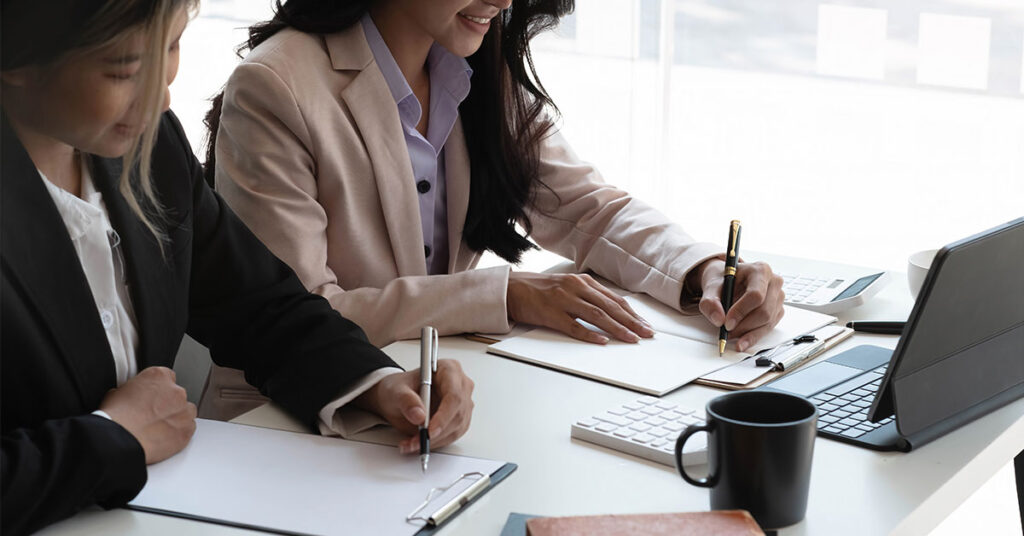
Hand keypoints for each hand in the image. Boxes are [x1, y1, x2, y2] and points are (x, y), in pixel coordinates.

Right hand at [99, 366, 196, 463]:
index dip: (159, 389)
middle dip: (167, 404)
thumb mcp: (117, 392)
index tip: (153, 397)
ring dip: (176, 417)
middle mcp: (176, 391)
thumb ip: (134, 389)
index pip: (167, 377)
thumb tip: (132, 395)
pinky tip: (163, 438)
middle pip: (177, 395)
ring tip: (158, 428)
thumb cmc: (116, 419)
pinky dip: (179, 433)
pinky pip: (188, 429)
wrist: (119, 442)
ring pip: (186, 411)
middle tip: (152, 415)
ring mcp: (184, 411)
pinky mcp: (187, 430)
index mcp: (158, 376)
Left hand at [353, 360, 474, 453]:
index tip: (429, 431)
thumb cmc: (400, 387)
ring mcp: (462, 403)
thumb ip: (407, 401)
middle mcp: (460, 385)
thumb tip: (419, 416)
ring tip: (411, 443)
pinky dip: (435, 443)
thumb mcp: (396, 390)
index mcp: (449, 369)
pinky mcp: (459, 419)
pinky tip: (419, 443)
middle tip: (416, 441)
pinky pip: (452, 435)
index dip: (443, 416)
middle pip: (458, 414)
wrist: (397, 397)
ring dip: (434, 441)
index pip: (454, 395)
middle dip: (436, 433)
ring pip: (456, 428)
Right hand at [506, 272, 654, 343]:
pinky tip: (601, 341)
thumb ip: (590, 296)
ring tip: (630, 339)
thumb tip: (614, 312)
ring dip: (616, 329)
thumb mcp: (570, 287)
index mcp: (584, 282)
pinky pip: (573, 326)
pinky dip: (589, 334)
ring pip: (596, 315)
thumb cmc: (543, 290)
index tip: (646, 325)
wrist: (513, 288)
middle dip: (631, 322)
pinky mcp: (551, 313)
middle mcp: (576, 288)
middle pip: (610, 307)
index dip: (632, 314)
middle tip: (646, 334)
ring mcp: (564, 300)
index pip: (615, 299)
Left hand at [692, 260, 785, 351]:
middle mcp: (774, 283)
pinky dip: (753, 336)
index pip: (756, 295)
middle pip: (764, 312)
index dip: (741, 311)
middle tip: (727, 332)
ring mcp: (778, 297)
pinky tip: (741, 338)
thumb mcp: (711, 287)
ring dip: (748, 333)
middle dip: (743, 326)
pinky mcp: (778, 311)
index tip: (727, 323)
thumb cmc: (723, 281)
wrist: (728, 282)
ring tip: (731, 335)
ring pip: (767, 322)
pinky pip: (768, 328)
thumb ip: (710, 301)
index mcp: (760, 270)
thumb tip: (718, 319)